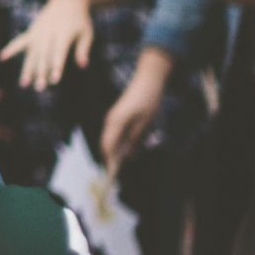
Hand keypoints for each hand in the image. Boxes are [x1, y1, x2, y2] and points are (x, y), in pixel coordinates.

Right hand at [0, 0, 93, 90]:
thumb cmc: (80, 19)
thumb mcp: (87, 32)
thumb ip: (84, 48)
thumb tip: (83, 65)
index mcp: (63, 32)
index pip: (59, 52)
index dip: (57, 66)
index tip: (55, 81)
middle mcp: (49, 32)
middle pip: (43, 55)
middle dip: (41, 72)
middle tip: (40, 88)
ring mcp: (39, 31)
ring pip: (32, 52)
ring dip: (27, 68)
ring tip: (24, 84)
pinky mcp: (33, 30)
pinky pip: (21, 40)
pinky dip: (11, 48)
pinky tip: (2, 57)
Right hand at [100, 51, 171, 175]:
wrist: (148, 80)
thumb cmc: (148, 101)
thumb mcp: (145, 123)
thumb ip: (135, 140)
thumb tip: (128, 156)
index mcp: (116, 123)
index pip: (107, 146)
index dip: (109, 161)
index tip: (113, 174)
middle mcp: (110, 121)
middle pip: (106, 144)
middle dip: (111, 158)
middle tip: (120, 172)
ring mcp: (112, 118)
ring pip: (109, 140)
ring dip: (116, 151)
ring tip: (126, 162)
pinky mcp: (116, 117)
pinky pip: (114, 134)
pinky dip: (118, 143)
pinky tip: (129, 148)